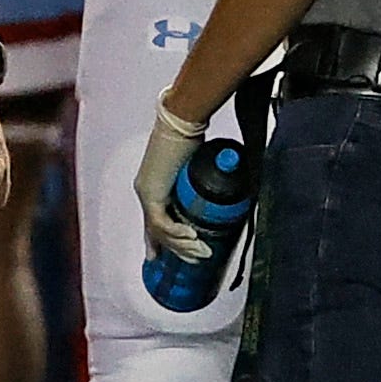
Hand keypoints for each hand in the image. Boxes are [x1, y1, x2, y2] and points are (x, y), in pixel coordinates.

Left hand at [134, 102, 210, 260]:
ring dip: (182, 245)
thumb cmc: (193, 136)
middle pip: (156, 230)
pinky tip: (192, 238)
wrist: (183, 121)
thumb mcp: (199, 167)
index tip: (159, 257)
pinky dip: (177, 234)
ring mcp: (147, 193)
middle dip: (176, 249)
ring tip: (201, 252)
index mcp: (154, 185)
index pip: (153, 220)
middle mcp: (146, 190)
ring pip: (160, 230)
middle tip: (195, 259)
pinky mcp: (151, 194)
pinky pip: (161, 223)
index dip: (157, 241)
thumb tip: (234, 186)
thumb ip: (206, 181)